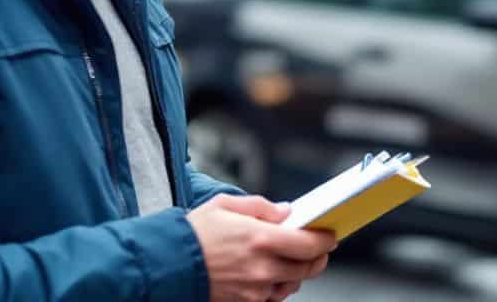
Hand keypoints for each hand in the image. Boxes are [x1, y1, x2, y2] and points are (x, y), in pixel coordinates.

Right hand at [187, 194, 335, 301]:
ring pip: (291, 285)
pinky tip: (270, 275)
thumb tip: (285, 212)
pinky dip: (277, 287)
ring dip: (296, 273)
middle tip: (318, 249)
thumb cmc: (193, 233)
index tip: (329, 236)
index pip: (309, 244)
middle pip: (307, 268)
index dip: (325, 241)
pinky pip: (272, 298)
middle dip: (317, 258)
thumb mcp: (225, 204)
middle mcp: (262, 267)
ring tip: (290, 260)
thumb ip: (260, 207)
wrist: (167, 263)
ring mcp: (255, 289)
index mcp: (261, 238)